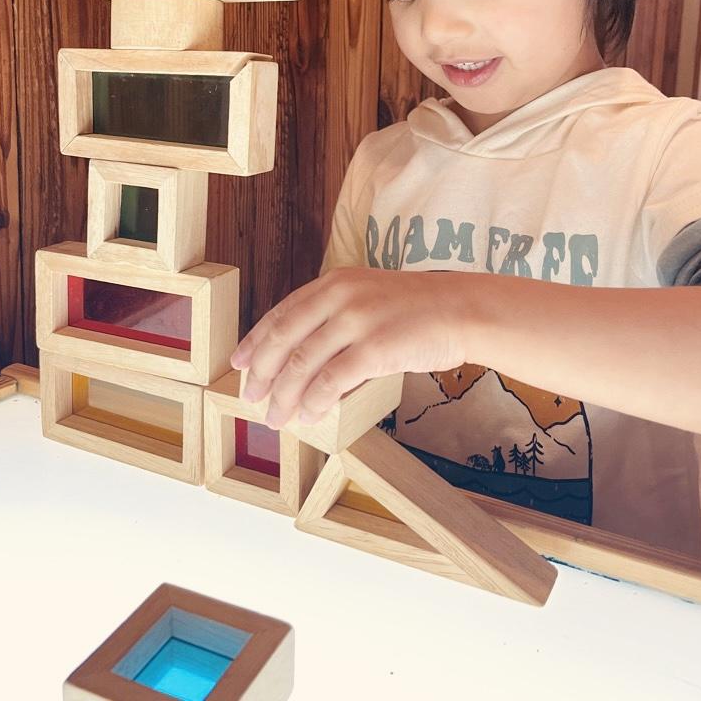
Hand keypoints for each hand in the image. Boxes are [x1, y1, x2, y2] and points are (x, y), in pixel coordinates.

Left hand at [229, 267, 468, 429]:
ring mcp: (357, 322)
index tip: (238, 362)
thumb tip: (300, 360)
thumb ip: (334, 316)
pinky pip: (332, 382)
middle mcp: (340, 297)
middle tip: (251, 397)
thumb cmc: (417, 308)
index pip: (282, 313)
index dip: (255, 340)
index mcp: (335, 283)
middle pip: (284, 339)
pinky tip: (309, 416)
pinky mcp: (375, 349)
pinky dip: (315, 403)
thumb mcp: (368, 296)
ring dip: (284, 396)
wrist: (461, 309)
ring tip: (276, 417)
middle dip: (262, 372)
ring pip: (303, 365)